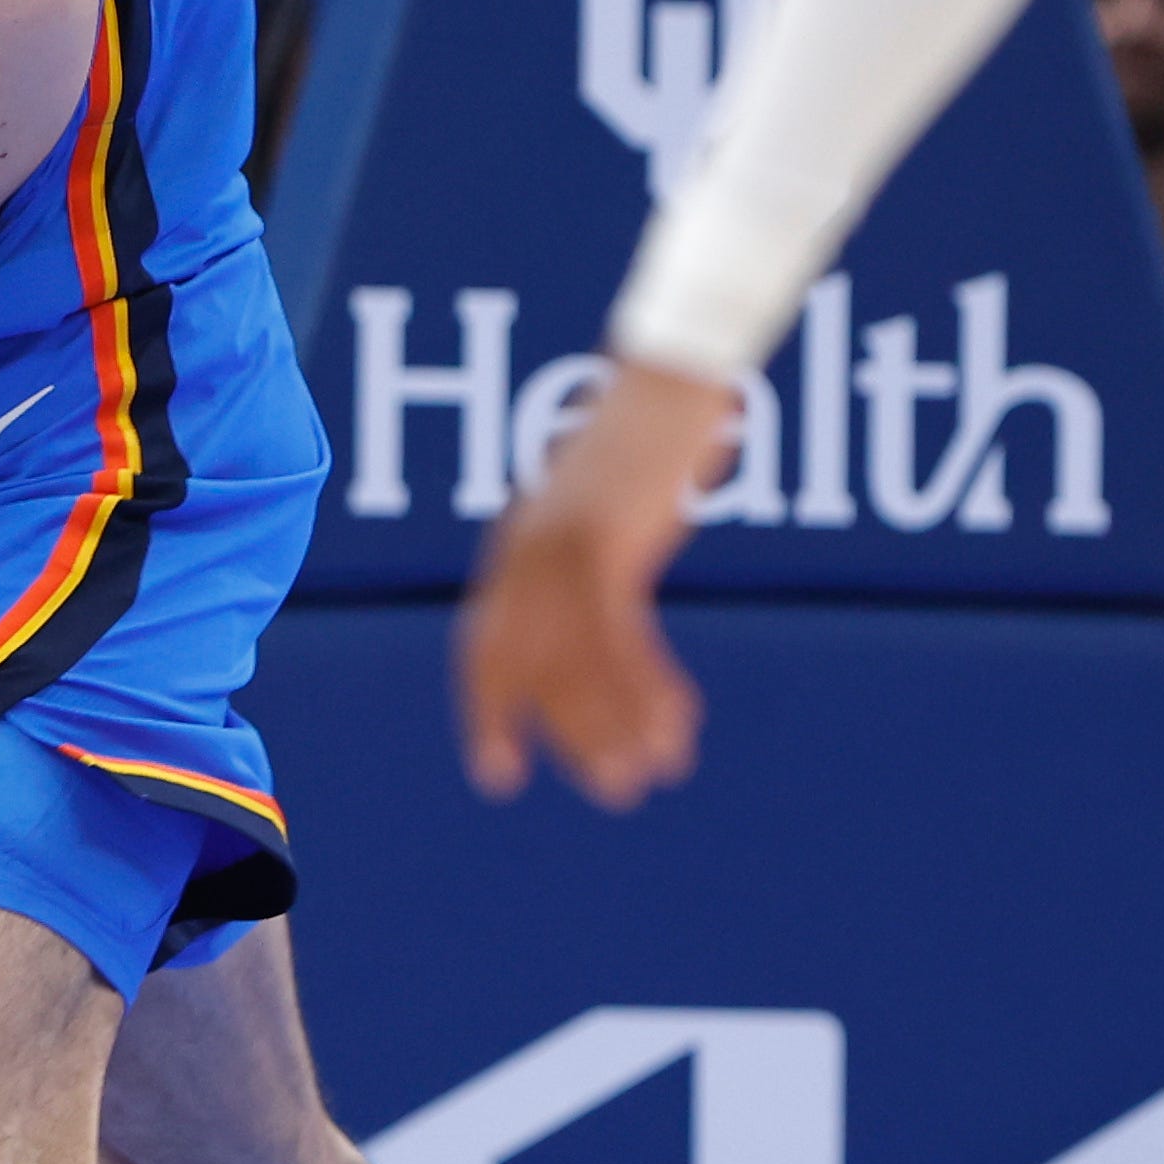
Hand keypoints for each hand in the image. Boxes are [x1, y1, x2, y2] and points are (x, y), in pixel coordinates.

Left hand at [455, 362, 738, 805]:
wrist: (672, 372)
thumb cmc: (649, 436)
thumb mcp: (606, 507)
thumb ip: (592, 561)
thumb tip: (601, 615)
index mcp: (519, 545)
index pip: (485, 645)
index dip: (490, 712)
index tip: (498, 774)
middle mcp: (526, 548)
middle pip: (526, 663)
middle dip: (563, 733)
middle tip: (608, 790)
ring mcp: (561, 541)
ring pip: (575, 659)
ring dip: (612, 725)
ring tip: (646, 779)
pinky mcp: (606, 536)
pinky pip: (619, 634)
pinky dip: (647, 686)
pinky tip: (678, 724)